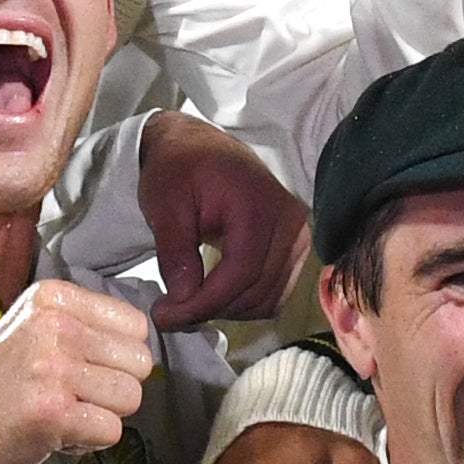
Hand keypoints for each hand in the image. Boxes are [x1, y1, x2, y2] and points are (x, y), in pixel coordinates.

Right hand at [0, 282, 152, 463]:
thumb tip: (141, 345)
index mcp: (53, 299)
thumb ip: (83, 328)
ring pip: (131, 397)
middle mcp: (56, 327)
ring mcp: (54, 369)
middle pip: (140, 363)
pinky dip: (86, 443)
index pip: (136, 326)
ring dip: (101, 416)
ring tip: (60, 413)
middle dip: (113, 389)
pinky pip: (112, 431)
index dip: (117, 358)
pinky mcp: (53, 412)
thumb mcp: (31, 330)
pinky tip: (52, 434)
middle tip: (70, 396)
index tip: (81, 369)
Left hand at [134, 110, 299, 323]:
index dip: (204, 303)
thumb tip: (183, 300)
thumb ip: (174, 250)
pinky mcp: (296, 249)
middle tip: (168, 314)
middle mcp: (290, 221)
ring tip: (187, 303)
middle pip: (257, 290)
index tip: (165, 316)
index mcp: (258, 203)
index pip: (240, 271)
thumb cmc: (179, 167)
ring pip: (268, 299)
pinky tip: (213, 295)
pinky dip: (243, 304)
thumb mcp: (164, 202)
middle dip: (210, 310)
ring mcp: (299, 236)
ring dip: (227, 311)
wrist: (200, 147)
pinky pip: (275, 294)